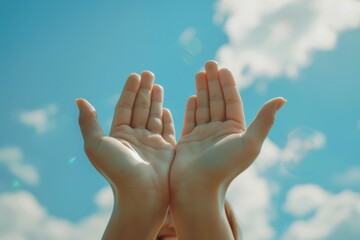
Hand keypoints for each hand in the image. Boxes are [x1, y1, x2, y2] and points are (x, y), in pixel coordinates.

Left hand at [77, 72, 175, 238]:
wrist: (142, 194)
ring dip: (156, 100)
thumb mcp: (96, 145)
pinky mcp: (167, 150)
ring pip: (154, 116)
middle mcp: (135, 138)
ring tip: (158, 84)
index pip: (125, 107)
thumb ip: (88, 122)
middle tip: (149, 73)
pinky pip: (167, 130)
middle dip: (145, 90)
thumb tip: (79, 100)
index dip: (129, 91)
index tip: (135, 75)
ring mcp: (152, 144)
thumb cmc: (117, 170)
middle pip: (140, 108)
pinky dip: (168, 119)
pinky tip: (167, 108)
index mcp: (119, 135)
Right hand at [170, 61, 285, 194]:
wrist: (197, 190)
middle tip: (209, 63)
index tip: (223, 68)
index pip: (232, 102)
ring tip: (199, 73)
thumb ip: (264, 120)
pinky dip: (191, 108)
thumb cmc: (224, 167)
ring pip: (203, 108)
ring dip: (202, 90)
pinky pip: (190, 120)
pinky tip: (192, 96)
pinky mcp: (188, 142)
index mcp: (235, 132)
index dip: (228, 84)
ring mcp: (203, 137)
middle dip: (213, 82)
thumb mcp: (249, 143)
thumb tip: (282, 98)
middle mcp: (220, 133)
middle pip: (217, 101)